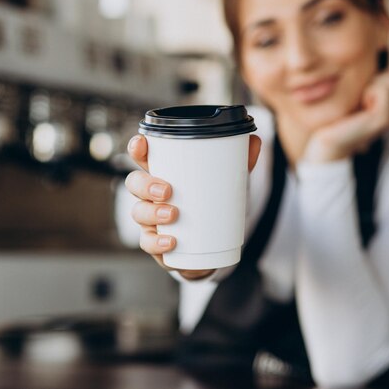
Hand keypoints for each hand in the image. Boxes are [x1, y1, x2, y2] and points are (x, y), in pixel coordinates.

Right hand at [125, 134, 261, 279]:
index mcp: (163, 173)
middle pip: (134, 183)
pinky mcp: (155, 242)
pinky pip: (147, 242)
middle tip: (167, 190)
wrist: (210, 247)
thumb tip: (254, 141)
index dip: (137, 148)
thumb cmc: (210, 206)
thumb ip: (239, 163)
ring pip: (138, 212)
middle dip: (145, 184)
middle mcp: (150, 195)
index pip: (142, 156)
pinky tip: (171, 241)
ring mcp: (150, 219)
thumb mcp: (226, 183)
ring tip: (173, 214)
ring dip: (152, 212)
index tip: (142, 144)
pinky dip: (157, 242)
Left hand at [303, 70, 388, 162]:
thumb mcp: (355, 93)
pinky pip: (384, 89)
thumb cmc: (335, 117)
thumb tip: (380, 47)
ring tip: (358, 104)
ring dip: (371, 85)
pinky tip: (358, 108)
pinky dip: (370, 91)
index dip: (380, 77)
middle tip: (358, 100)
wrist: (324, 144)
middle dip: (377, 79)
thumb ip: (371, 77)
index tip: (361, 95)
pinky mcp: (383, 120)